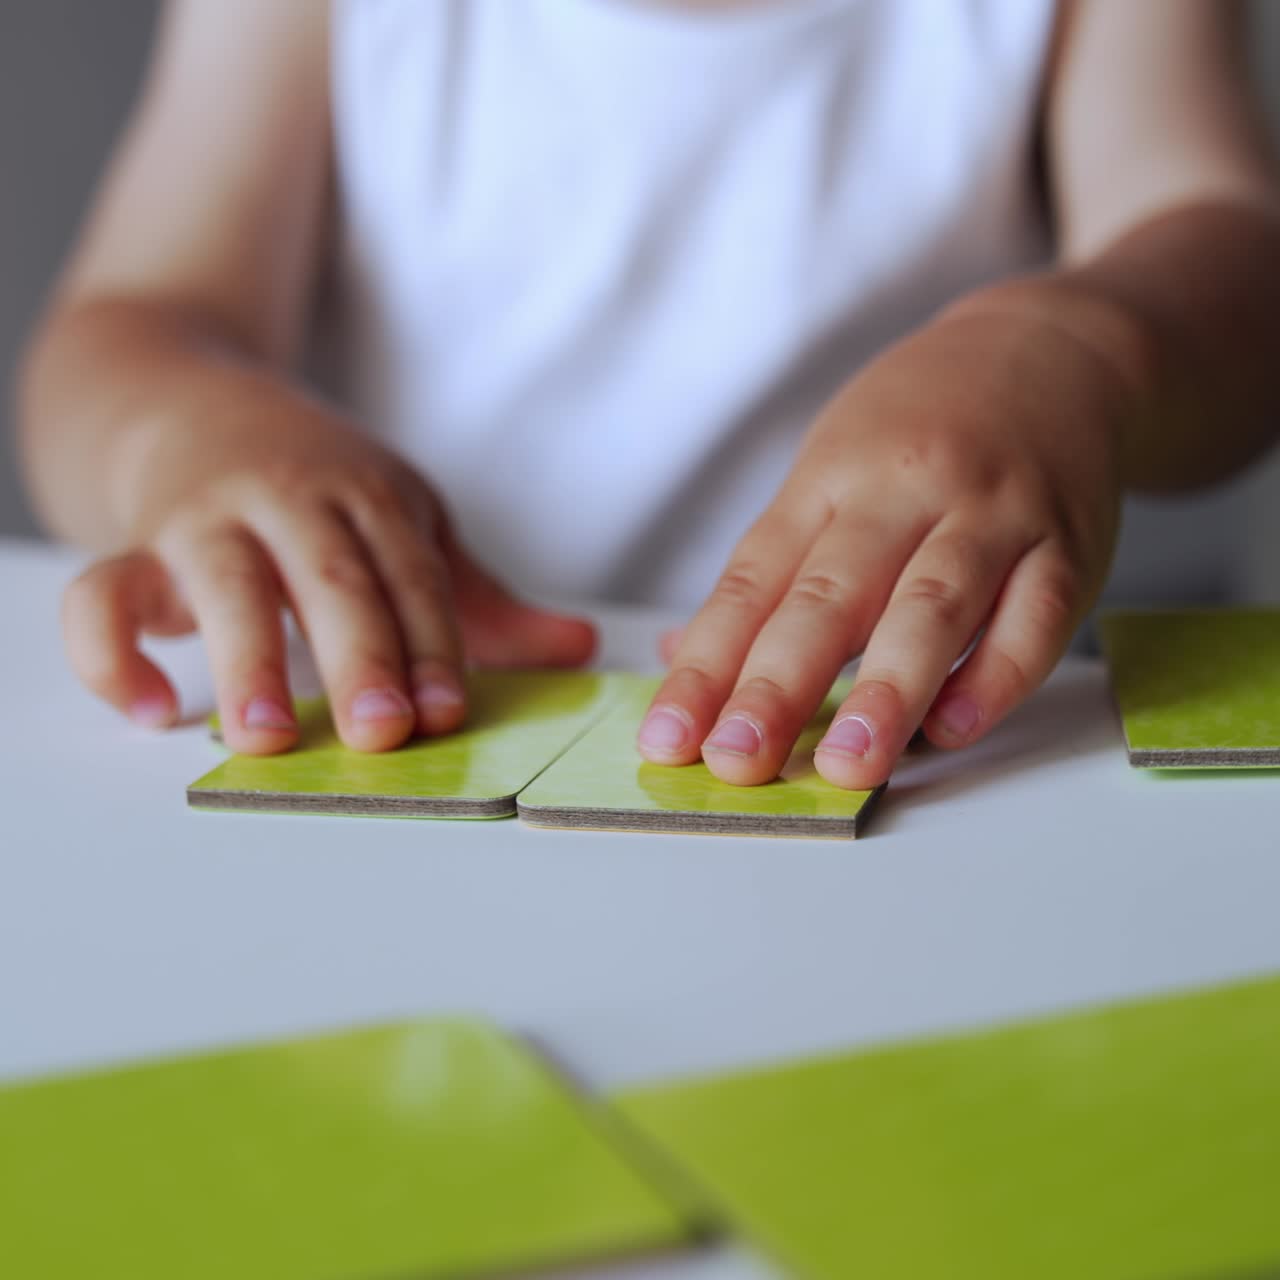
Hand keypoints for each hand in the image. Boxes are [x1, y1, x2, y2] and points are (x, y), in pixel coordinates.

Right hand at [62, 381, 594, 753]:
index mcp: (371, 496)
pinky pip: (106, 595)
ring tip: (270, 739)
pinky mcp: (137, 544)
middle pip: (333, 577)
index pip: (412, 575)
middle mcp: (292, 498)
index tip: (449, 712)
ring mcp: (208, 517)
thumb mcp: (401, 524)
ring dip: (248, 661)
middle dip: (360, 654)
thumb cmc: (317, 483)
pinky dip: (113, 652)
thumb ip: (474, 599)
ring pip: (226, 583)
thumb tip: (580, 648)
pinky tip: (148, 710)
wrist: (187, 402)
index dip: (433, 642)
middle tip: (384, 730)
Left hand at [638, 296, 1126, 786]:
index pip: (751, 583)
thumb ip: (766, 572)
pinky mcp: (1068, 544)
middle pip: (830, 596)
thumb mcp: (827, 471)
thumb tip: (684, 658)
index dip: (706, 665)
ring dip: (887, 689)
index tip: (667, 738)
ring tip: (847, 764)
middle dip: (779, 684)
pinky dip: (996, 676)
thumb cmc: (917, 428)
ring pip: (932, 605)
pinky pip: (1036, 615)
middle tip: (738, 758)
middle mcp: (902, 494)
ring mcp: (991, 516)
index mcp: (827, 482)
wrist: (1047, 349)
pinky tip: (953, 728)